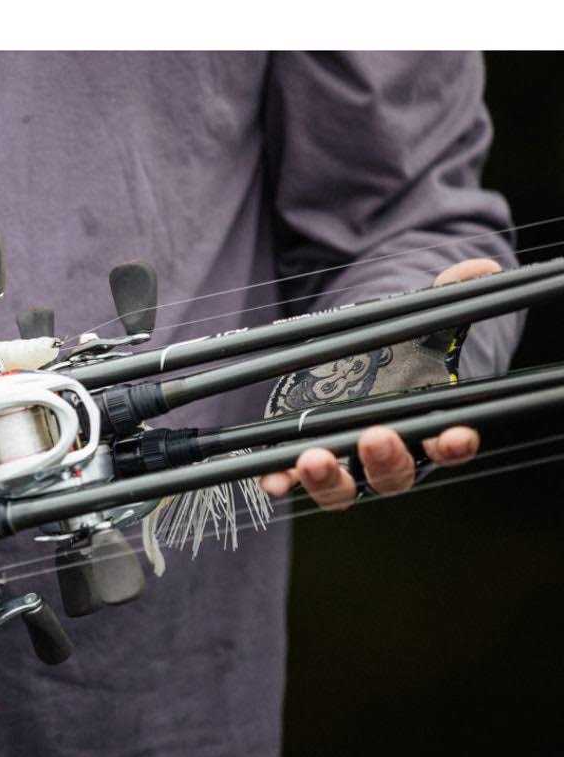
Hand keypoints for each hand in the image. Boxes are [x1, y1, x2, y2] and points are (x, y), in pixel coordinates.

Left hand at [258, 258, 500, 509]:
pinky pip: (292, 481)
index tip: (454, 435)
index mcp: (424, 430)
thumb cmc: (391, 356)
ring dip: (327, 477)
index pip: (448, 445)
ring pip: (341, 488)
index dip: (453, 443)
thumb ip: (443, 301)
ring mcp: (343, 467)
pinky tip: (273, 479)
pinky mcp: (302, 463)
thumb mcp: (413, 325)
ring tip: (313, 457)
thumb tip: (482, 267)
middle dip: (384, 458)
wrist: (346, 367)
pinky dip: (282, 481)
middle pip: (392, 475)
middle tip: (374, 437)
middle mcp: (386, 459)